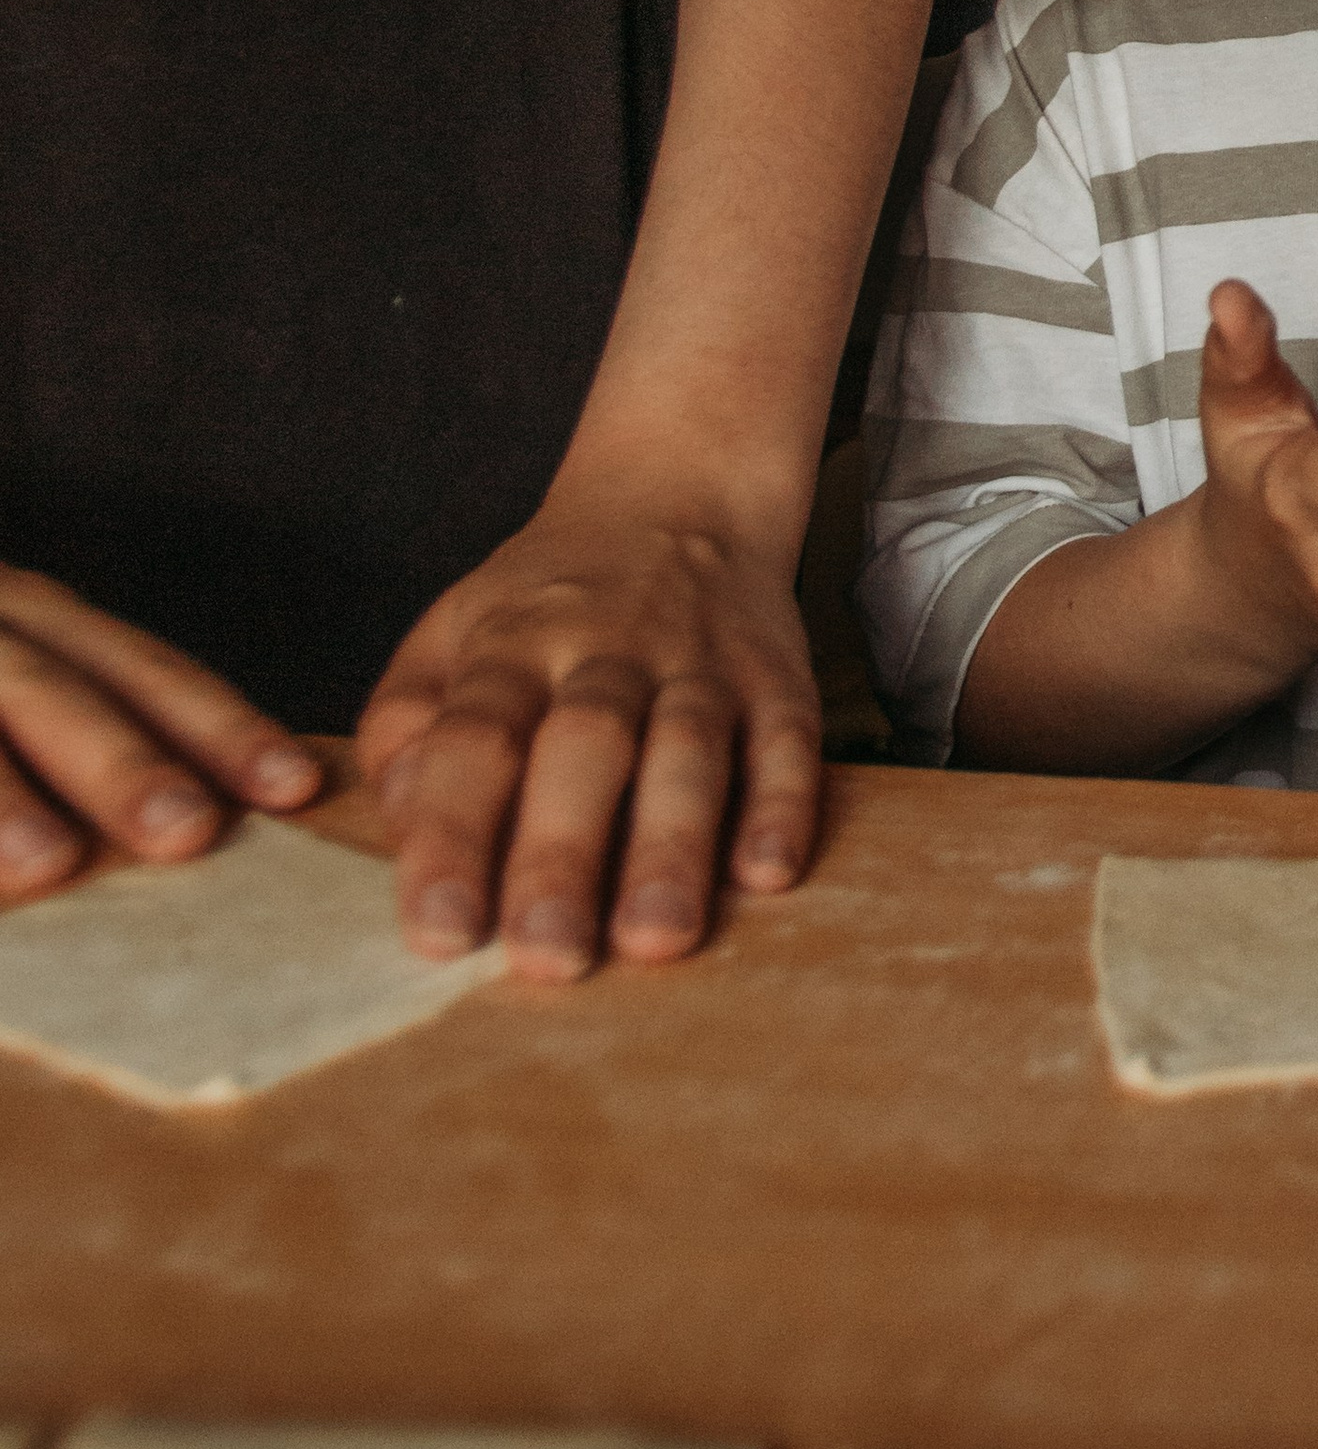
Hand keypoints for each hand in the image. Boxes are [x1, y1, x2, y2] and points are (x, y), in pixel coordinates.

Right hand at [0, 568, 321, 901]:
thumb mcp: (26, 682)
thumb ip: (101, 729)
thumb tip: (215, 819)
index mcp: (33, 619)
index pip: (141, 670)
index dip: (218, 724)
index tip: (294, 787)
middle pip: (52, 687)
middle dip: (122, 759)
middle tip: (188, 831)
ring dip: (0, 795)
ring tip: (49, 867)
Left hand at [353, 484, 822, 979]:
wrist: (678, 490)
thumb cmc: (548, 597)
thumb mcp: (450, 632)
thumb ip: (406, 726)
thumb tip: (399, 827)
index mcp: (510, 643)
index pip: (473, 739)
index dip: (452, 833)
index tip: (438, 931)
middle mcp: (605, 647)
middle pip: (583, 745)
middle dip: (563, 854)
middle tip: (547, 958)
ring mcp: (699, 659)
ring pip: (688, 747)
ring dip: (672, 843)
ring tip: (654, 939)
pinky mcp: (778, 675)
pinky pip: (787, 736)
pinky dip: (782, 803)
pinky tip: (766, 871)